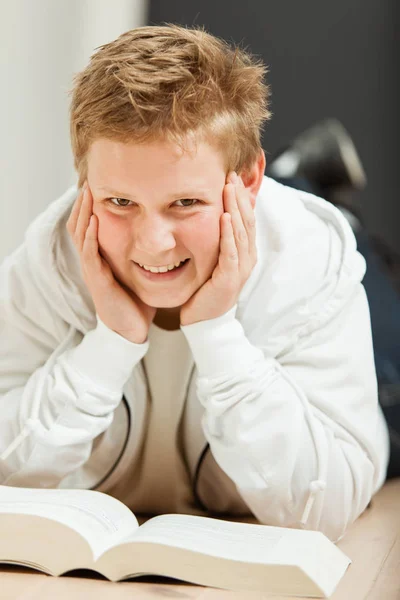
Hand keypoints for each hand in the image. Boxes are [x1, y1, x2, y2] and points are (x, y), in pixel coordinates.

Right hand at [66, 182, 155, 343]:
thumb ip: (143, 251)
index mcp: (102, 257)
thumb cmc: (137, 300)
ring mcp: (93, 270)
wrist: (132, 330)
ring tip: (88, 192)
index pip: (90, 224)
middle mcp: (93, 261)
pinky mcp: (98, 281)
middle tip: (90, 179)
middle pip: (79, 224)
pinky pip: (90, 255)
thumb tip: (162, 231)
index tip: (99, 182)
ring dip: (84, 212)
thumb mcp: (139, 270)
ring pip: (80, 235)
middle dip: (83, 202)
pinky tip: (95, 220)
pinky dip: (91, 236)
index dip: (91, 204)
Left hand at [180, 172, 256, 325]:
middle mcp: (247, 258)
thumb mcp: (214, 259)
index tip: (232, 176)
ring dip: (236, 208)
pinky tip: (226, 217)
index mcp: (245, 252)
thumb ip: (218, 239)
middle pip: (247, 221)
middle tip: (231, 174)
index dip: (241, 197)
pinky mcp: (230, 279)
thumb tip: (213, 214)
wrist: (204, 320)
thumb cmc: (206, 288)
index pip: (247, 219)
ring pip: (241, 233)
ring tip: (229, 188)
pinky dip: (229, 234)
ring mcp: (241, 269)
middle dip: (239, 197)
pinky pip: (231, 252)